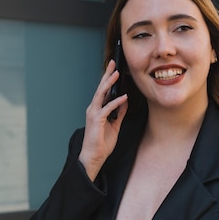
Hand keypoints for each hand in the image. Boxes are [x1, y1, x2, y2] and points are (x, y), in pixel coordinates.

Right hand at [79, 60, 127, 179]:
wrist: (94, 156)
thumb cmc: (101, 143)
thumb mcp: (115, 125)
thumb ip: (119, 113)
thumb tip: (125, 101)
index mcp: (97, 110)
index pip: (103, 91)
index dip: (108, 80)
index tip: (113, 69)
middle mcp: (93, 109)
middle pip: (100, 88)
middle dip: (107, 75)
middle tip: (112, 63)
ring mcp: (93, 114)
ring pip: (101, 94)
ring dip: (109, 83)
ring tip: (116, 73)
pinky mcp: (96, 120)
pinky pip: (108, 108)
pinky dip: (116, 102)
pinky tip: (124, 97)